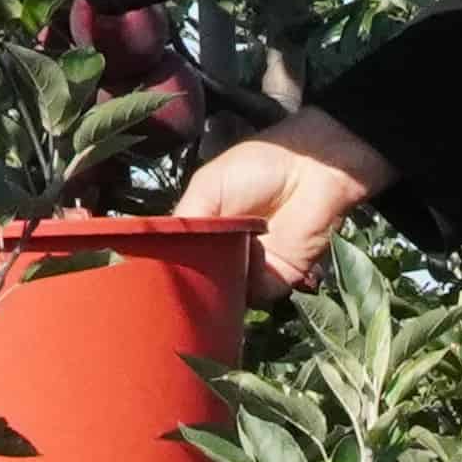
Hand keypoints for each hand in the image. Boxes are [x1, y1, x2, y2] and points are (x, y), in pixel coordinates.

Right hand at [179, 110, 391, 289]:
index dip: (167, 268)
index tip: (150, 275)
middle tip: (177, 284)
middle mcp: (225, 256)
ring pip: (226, 295)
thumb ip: (186, 219)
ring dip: (219, 285)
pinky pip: (255, 294)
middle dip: (191, 286)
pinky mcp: (279, 280)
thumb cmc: (258, 166)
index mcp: (205, 234)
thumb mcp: (208, 186)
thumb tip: (161, 254)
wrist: (311, 167)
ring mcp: (251, 271)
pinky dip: (247, 281)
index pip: (179, 260)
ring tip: (212, 266)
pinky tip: (246, 257)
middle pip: (201, 284)